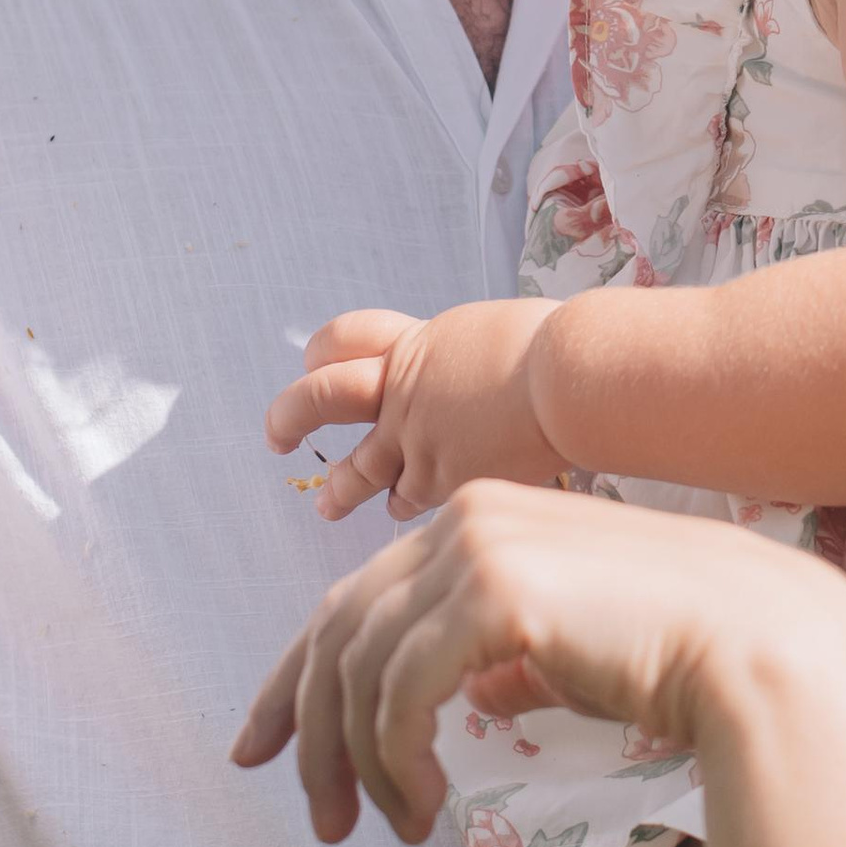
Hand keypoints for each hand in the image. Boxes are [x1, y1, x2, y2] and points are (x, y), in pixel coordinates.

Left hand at [230, 479, 816, 844]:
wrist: (757, 642)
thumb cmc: (678, 650)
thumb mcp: (568, 648)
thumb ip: (509, 659)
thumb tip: (470, 696)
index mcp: (476, 521)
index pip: (352, 600)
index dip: (291, 679)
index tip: (258, 751)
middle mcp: (462, 520)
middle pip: (337, 633)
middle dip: (310, 734)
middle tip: (323, 821)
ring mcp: (475, 548)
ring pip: (358, 668)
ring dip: (360, 762)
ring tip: (395, 827)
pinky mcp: (493, 594)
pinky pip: (400, 693)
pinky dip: (396, 760)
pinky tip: (429, 807)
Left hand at [265, 301, 564, 516]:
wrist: (568, 377)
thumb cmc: (555, 346)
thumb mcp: (493, 332)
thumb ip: (463, 358)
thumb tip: (471, 373)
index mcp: (415, 342)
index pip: (346, 337)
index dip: (322, 352)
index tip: (312, 362)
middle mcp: (402, 388)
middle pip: (320, 396)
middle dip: (290, 416)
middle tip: (277, 436)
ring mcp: (415, 436)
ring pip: (356, 468)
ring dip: (339, 489)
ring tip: (327, 504)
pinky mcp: (439, 477)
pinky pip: (409, 498)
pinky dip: (404, 506)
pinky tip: (401, 513)